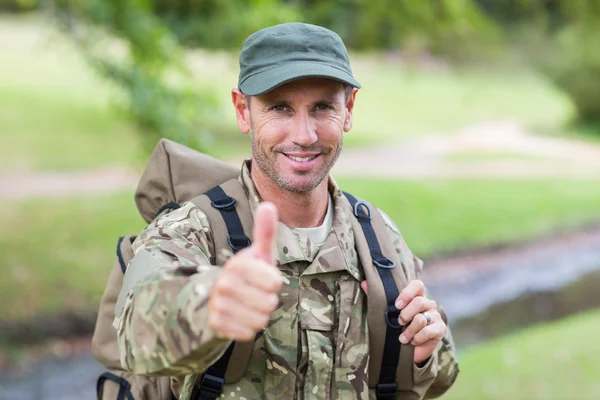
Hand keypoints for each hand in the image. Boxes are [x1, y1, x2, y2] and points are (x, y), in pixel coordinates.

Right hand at [209, 202, 282, 340]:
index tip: (264, 278)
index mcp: (238, 264)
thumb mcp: (257, 253)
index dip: (274, 282)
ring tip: (248, 304)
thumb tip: (269, 204)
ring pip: (260, 320)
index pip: (275, 282)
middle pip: (270, 304)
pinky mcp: (216, 324)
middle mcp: (225, 283)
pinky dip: (248, 328)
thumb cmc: (247, 273)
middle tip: (255, 293)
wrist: (216, 295)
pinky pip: (248, 333)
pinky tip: (239, 317)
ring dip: (259, 315)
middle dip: (267, 300)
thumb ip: (265, 232)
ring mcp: (219, 304)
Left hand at [361, 279, 445, 364]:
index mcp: (416, 296)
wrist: (409, 350)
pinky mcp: (439, 329)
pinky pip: (428, 331)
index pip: (417, 285)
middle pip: (419, 302)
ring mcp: (435, 316)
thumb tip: (363, 283)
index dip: (407, 293)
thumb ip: (377, 297)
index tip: (396, 305)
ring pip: (421, 318)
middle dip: (405, 314)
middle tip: (398, 323)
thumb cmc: (397, 327)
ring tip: (402, 338)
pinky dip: (417, 338)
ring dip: (409, 330)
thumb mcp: (387, 313)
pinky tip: (412, 342)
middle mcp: (428, 303)